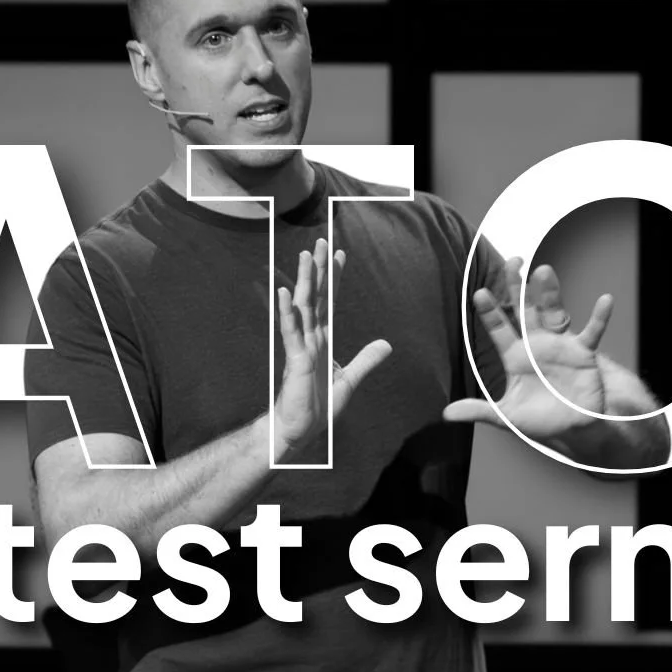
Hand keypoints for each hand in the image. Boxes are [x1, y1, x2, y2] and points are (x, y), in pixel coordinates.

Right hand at [272, 238, 392, 458]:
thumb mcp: (350, 380)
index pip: (330, 302)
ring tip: (305, 256)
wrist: (300, 431)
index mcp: (322, 340)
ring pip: (303, 307)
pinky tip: (285, 292)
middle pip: (316, 297)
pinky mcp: (295, 361)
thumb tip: (386, 343)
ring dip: (305, 281)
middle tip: (321, 241)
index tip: (339, 253)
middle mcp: (310, 338)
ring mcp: (301, 347)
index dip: (335, 278)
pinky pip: (291, 332)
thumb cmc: (318, 407)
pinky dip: (288, 312)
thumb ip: (366, 360)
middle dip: (319, 269)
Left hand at [444, 258, 614, 441]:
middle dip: (517, 287)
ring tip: (543, 272)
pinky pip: (592, 333)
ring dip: (549, 293)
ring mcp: (560, 345)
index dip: (489, 311)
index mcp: (514, 356)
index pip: (498, 328)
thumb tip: (446, 414)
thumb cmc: (539, 420)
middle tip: (512, 262)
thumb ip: (479, 410)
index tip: (480, 293)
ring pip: (553, 312)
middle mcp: (535, 344)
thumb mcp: (507, 416)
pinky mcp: (583, 354)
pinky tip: (605, 300)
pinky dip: (599, 318)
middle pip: (524, 310)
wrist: (572, 430)